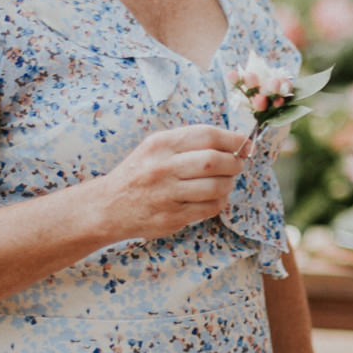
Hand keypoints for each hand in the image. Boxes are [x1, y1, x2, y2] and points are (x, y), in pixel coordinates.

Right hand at [94, 125, 244, 238]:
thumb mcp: (155, 147)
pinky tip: (213, 198)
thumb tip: (233, 142)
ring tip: (225, 182)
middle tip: (237, 164)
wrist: (108, 206)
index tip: (244, 144)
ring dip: (228, 184)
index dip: (233, 139)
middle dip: (234, 163)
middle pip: (214, 162)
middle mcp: (163, 168)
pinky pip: (209, 208)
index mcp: (161, 145)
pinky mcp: (171, 217)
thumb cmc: (139, 173)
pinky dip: (219, 202)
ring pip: (216, 187)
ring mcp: (167, 194)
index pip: (207, 135)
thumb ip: (188, 142)